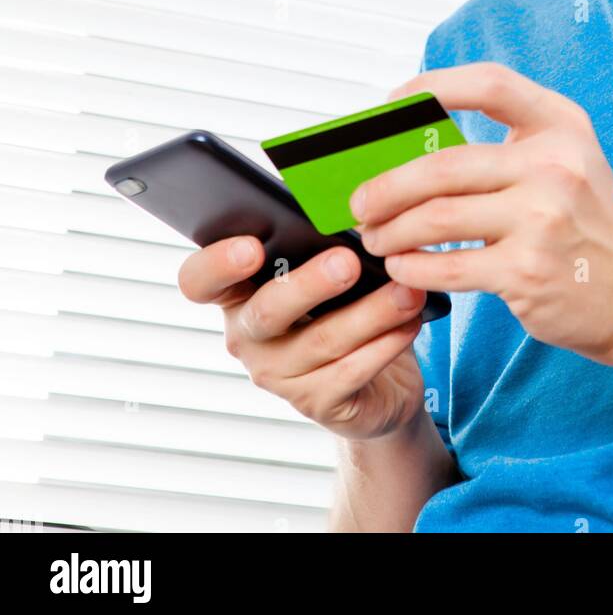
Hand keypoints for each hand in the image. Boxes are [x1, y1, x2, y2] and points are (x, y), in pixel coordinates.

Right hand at [176, 236, 429, 438]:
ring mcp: (279, 375)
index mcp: (237, 292)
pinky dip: (386, 344)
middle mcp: (247, 336)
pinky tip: (411, 322)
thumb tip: (352, 211)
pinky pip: (351, 373)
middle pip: (267, 311)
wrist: (380, 380)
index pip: (200, 280)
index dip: (217, 264)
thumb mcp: (326, 266)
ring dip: (370, 312)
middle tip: (348, 261)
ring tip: (406, 289)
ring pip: (322, 340)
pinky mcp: (318, 403)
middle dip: (309, 284)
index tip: (252, 246)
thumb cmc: (344, 302)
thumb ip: (321, 240)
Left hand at [350, 62, 612, 367]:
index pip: (488, 84)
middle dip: (385, 186)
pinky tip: (402, 266)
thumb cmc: (588, 222)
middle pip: (442, 166)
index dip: (432, 86)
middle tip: (359, 201)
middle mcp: (554, 166)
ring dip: (390, 230)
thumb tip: (407, 145)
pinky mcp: (529, 272)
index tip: (391, 104)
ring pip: (435, 219)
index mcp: (560, 125)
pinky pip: (448, 267)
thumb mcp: (564, 161)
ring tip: (374, 237)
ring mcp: (543, 220)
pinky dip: (412, 267)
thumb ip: (504, 145)